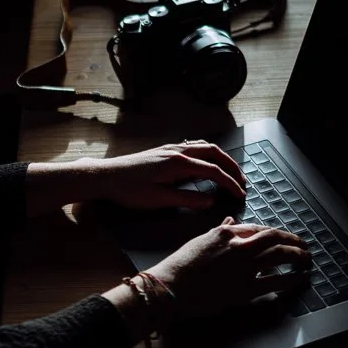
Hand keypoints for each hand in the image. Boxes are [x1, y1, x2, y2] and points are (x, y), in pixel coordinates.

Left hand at [96, 141, 245, 209]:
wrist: (105, 175)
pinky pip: (193, 146)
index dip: (230, 183)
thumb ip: (187, 199)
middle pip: (214, 153)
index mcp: (178, 164)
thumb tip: (210, 200)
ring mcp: (171, 148)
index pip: (213, 171)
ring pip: (204, 146)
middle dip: (231, 166)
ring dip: (220, 157)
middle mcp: (177, 151)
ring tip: (230, 172)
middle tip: (242, 181)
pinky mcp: (164, 150)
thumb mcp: (158, 200)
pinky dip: (207, 153)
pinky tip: (207, 162)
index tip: (240, 194)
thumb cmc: (128, 190)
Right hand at [146, 216, 310, 317]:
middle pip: (275, 238)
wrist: (171, 286)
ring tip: (306, 258)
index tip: (283, 236)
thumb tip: (230, 222)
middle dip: (293, 240)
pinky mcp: (245, 289)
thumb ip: (219, 231)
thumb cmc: (181, 264)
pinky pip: (275, 282)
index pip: (258, 228)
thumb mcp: (200, 240)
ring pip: (280, 255)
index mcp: (227, 234)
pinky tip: (300, 278)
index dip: (274, 233)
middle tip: (303, 245)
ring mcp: (244, 267)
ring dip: (297, 255)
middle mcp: (239, 246)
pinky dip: (291, 279)